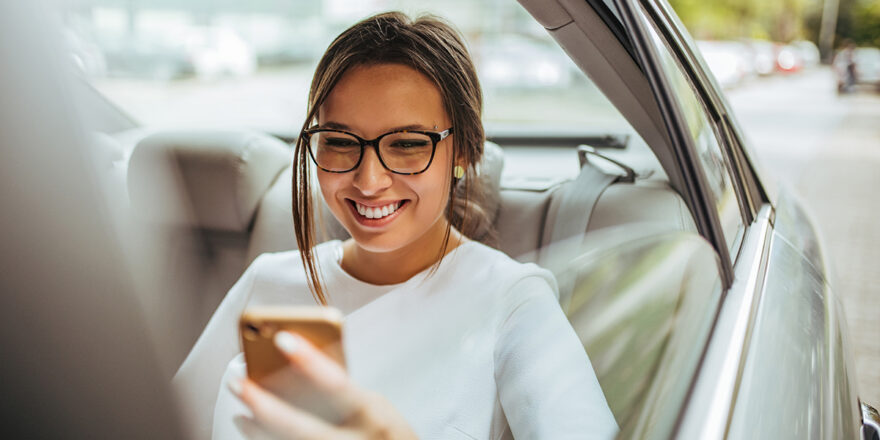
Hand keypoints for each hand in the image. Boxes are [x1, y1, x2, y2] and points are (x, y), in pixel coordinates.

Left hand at [229, 332, 417, 439]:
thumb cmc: (384, 431)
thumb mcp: (372, 406)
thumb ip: (342, 393)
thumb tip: (292, 372)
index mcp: (372, 414)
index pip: (337, 384)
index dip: (309, 361)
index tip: (282, 338)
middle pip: (303, 428)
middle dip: (265, 407)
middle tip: (238, 383)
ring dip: (260, 431)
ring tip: (240, 411)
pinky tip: (254, 430)